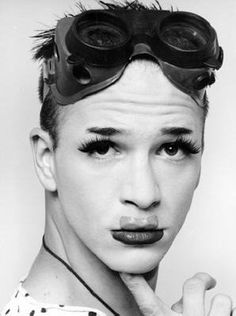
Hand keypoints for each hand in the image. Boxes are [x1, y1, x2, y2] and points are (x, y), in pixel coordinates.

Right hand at [120, 272, 234, 315]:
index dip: (135, 284)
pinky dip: (230, 314)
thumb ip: (174, 315)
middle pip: (193, 287)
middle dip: (201, 279)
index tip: (126, 271)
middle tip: (207, 280)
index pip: (147, 303)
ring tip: (219, 313)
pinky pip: (233, 310)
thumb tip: (181, 300)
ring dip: (222, 305)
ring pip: (221, 300)